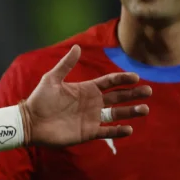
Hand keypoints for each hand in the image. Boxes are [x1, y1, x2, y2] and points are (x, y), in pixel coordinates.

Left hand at [23, 45, 150, 146]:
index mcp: (86, 89)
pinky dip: (118, 131)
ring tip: (144, 110)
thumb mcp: (51, 79)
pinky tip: (129, 129)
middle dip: (134, 94)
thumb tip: (77, 46)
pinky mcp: (88, 132)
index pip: (110, 82)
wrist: (30, 122)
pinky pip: (107, 131)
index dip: (122, 79)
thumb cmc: (39, 100)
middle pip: (118, 97)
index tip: (135, 77)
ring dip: (131, 112)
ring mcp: (91, 118)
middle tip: (148, 91)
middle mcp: (92, 103)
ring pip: (117, 114)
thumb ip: (66, 64)